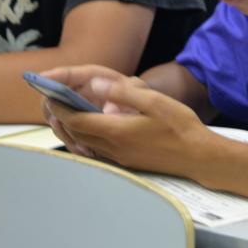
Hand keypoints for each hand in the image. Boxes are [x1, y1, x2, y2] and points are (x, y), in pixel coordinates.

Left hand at [42, 71, 217, 176]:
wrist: (198, 156)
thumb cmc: (179, 126)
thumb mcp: (154, 101)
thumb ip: (123, 92)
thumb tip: (95, 85)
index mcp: (117, 130)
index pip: (77, 120)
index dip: (60, 108)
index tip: (49, 95)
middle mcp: (113, 147)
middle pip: (76, 134)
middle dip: (60, 118)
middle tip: (51, 103)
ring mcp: (119, 157)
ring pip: (84, 145)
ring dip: (71, 130)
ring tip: (62, 116)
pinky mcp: (126, 162)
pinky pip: (96, 152)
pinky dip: (84, 140)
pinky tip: (88, 132)